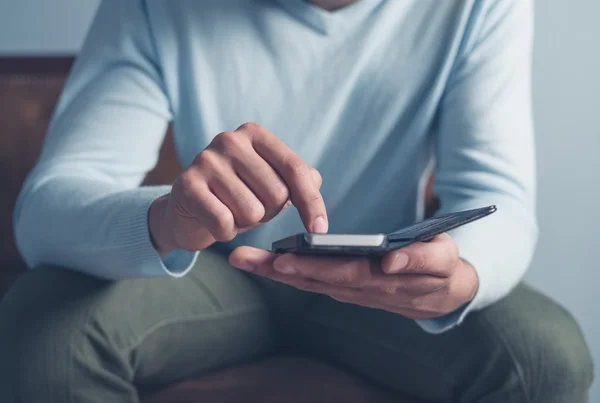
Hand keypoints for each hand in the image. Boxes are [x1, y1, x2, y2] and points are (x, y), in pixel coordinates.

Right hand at [149, 122, 326, 255]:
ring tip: (230, 213)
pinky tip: (215, 222)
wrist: (188, 211)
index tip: (319, 230)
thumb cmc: (237, 196)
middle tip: (250, 208)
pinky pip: (224, 222)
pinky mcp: (186, 185)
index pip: (294, 169)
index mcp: (255, 135)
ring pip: (252, 212)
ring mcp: (206, 160)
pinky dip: (225, 232)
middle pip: (276, 194)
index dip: (311, 202)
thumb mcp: (271, 184)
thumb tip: (315, 180)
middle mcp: (230, 140)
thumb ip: (297, 180)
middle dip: (268, 213)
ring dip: (245, 224)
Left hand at [229, 233, 478, 318]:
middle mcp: (360, 288)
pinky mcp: (346, 286)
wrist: (444, 293)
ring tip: (242, 259)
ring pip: (308, 282)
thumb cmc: (442, 269)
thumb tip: (389, 260)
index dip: (311, 268)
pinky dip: (287, 274)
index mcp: (381, 279)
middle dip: (277, 269)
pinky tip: (264, 264)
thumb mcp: (443, 260)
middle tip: (243, 258)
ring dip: (274, 272)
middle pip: (313, 279)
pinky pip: (313, 282)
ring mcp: (351, 290)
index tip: (282, 259)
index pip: (341, 273)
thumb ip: (420, 259)